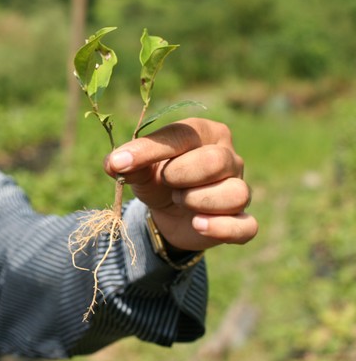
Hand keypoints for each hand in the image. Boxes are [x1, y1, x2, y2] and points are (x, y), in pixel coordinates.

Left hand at [104, 118, 256, 251]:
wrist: (167, 213)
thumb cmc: (157, 178)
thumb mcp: (139, 168)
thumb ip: (128, 162)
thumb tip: (114, 163)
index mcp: (204, 132)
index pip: (182, 135)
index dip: (150, 150)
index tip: (119, 162)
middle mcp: (228, 156)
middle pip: (216, 161)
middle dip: (181, 174)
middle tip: (167, 182)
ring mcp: (240, 187)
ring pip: (236, 193)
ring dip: (199, 200)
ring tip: (180, 200)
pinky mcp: (240, 220)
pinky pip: (246, 226)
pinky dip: (221, 228)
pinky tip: (198, 224)